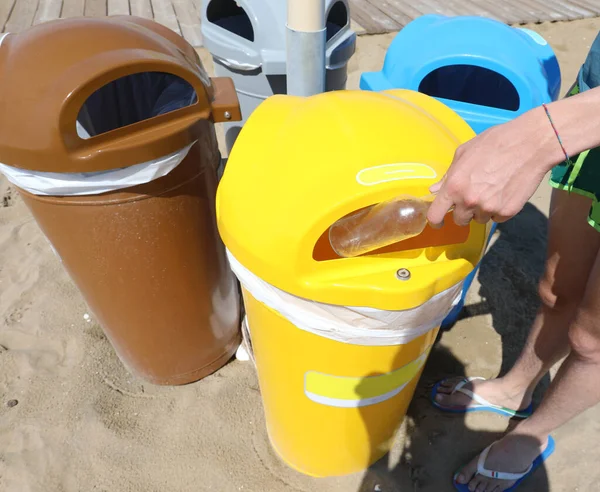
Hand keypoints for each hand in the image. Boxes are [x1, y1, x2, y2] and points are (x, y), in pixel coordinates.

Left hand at [427, 108, 560, 227]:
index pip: (435, 216)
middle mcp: (469, 201)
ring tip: (493, 189)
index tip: (439, 221)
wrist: (530, 144)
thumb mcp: (464, 153)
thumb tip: (434, 190)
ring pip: (479, 219)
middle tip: (473, 196)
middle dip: (463, 211)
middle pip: (460, 220)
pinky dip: (499, 209)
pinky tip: (505, 192)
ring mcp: (489, 208)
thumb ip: (447, 175)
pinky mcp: (507, 212)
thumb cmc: (494, 143)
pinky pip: (497, 218)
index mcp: (453, 186)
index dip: (435, 221)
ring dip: (482, 209)